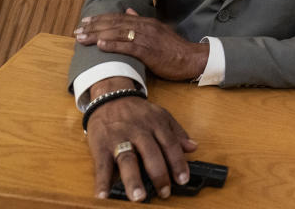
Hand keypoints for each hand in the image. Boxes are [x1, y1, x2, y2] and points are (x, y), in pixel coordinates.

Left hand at [75, 9, 208, 80]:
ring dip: (97, 35)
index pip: (119, 17)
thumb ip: (142, 21)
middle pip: (115, 24)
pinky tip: (100, 45)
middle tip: (77, 29)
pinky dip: (113, 45)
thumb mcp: (159, 29)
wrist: (191, 58)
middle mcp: (145, 27)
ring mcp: (147, 39)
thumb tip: (128, 10)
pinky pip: (128, 47)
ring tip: (82, 38)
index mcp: (146, 22)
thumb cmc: (174, 47)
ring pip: (118, 34)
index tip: (85, 21)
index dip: (101, 19)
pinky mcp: (149, 52)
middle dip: (94, 26)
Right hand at [85, 77, 196, 201]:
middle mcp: (139, 131)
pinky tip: (103, 195)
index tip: (183, 179)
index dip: (178, 162)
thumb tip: (193, 147)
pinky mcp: (101, 146)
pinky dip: (102, 182)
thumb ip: (177, 133)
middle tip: (165, 192)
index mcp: (156, 124)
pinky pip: (102, 165)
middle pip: (151, 153)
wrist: (111, 98)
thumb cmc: (138, 112)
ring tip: (138, 196)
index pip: (170, 144)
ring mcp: (119, 139)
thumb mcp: (161, 116)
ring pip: (128, 159)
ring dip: (133, 179)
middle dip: (159, 174)